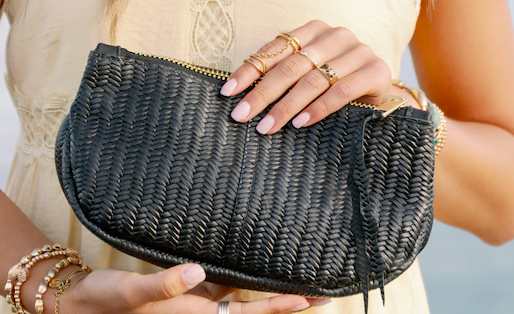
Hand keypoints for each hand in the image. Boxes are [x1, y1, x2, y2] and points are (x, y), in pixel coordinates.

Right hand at [62, 264, 324, 313]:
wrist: (87, 305)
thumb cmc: (109, 302)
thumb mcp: (133, 293)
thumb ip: (164, 285)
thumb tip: (198, 271)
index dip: (278, 308)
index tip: (307, 299)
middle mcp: (203, 313)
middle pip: (255, 311)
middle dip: (287, 305)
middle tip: (321, 293)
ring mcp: (199, 304)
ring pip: (244, 301)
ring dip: (270, 293)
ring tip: (298, 282)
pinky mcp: (190, 293)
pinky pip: (224, 289)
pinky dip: (243, 282)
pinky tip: (254, 269)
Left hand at [221, 20, 394, 134]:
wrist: (380, 90)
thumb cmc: (336, 82)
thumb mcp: (308, 75)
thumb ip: (284, 77)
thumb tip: (244, 98)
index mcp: (313, 31)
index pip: (274, 50)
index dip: (249, 72)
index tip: (228, 93)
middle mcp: (335, 36)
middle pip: (291, 66)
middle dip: (262, 93)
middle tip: (242, 115)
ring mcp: (357, 51)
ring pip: (314, 80)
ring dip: (287, 106)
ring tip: (267, 126)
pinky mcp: (376, 71)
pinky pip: (342, 91)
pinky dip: (319, 108)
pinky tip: (301, 123)